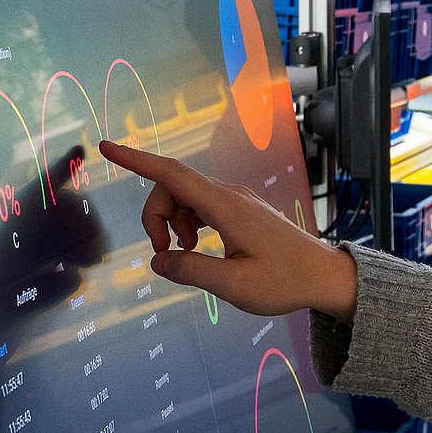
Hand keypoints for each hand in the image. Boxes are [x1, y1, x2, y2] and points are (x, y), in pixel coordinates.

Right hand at [98, 140, 358, 318]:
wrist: (324, 276)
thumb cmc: (285, 282)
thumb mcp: (234, 286)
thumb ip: (191, 271)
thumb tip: (157, 262)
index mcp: (227, 207)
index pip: (172, 174)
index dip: (136, 160)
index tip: (107, 146)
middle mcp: (231, 195)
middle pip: (173, 187)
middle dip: (155, 216)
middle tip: (165, 254)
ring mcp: (238, 200)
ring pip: (185, 197)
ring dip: (173, 223)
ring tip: (187, 255)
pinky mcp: (242, 210)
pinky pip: (201, 205)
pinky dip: (189, 222)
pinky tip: (197, 247)